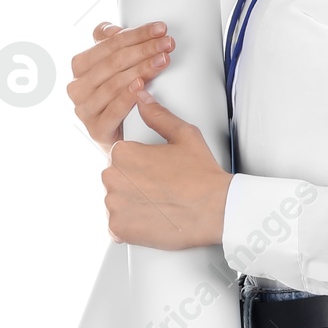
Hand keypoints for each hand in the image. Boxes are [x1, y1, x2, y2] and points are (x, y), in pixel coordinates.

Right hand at [66, 20, 174, 150]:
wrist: (119, 135)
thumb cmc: (118, 95)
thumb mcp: (114, 66)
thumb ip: (110, 44)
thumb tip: (112, 30)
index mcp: (80, 66)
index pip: (109, 44)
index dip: (137, 34)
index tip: (160, 29)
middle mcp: (77, 87)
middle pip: (113, 62)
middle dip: (144, 50)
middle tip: (167, 43)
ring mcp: (84, 109)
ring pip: (114, 83)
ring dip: (142, 69)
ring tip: (163, 60)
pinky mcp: (96, 130)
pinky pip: (113, 110)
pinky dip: (128, 97)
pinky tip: (142, 86)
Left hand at [102, 90, 231, 249]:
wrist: (215, 210)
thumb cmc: (201, 175)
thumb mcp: (184, 135)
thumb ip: (158, 115)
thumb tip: (142, 98)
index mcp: (123, 153)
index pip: (120, 156)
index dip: (140, 163)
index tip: (156, 170)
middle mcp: (112, 178)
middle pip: (115, 178)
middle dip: (133, 183)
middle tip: (160, 186)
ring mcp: (113, 206)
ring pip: (116, 202)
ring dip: (131, 203)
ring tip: (159, 203)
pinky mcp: (118, 229)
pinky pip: (117, 226)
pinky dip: (131, 225)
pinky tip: (153, 217)